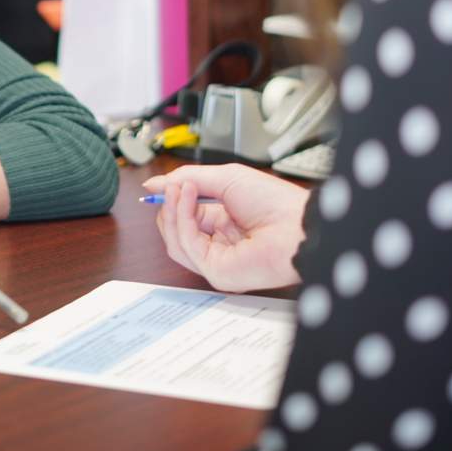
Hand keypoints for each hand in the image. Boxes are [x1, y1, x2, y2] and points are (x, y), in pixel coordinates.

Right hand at [144, 164, 308, 291]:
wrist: (297, 223)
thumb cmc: (274, 201)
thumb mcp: (225, 177)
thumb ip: (187, 179)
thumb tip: (154, 185)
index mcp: (222, 224)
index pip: (183, 218)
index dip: (171, 201)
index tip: (162, 186)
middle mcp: (217, 244)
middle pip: (173, 232)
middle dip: (169, 207)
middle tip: (174, 186)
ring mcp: (216, 261)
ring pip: (174, 242)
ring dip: (172, 211)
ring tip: (181, 189)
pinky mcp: (216, 273)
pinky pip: (186, 246)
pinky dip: (182, 219)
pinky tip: (189, 199)